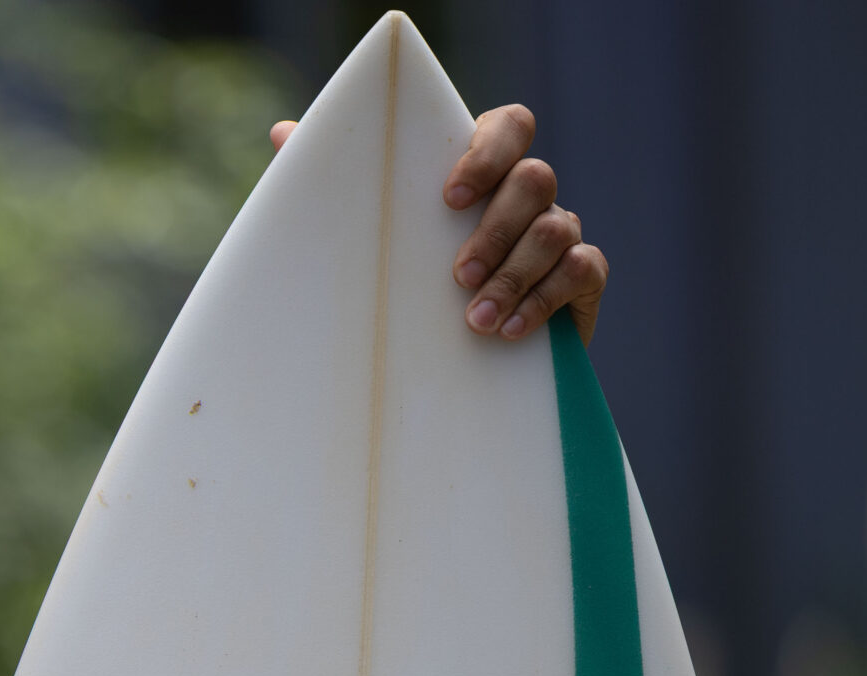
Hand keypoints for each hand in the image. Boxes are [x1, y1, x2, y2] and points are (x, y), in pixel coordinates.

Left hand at [268, 108, 607, 343]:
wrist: (456, 358)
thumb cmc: (408, 282)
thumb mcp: (375, 235)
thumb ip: (340, 184)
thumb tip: (283, 134)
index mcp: (487, 169)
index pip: (510, 126)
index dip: (488, 151)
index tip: (449, 197)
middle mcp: (529, 194)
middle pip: (534, 179)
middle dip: (493, 230)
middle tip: (455, 277)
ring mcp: (561, 231)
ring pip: (556, 228)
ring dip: (513, 276)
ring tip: (475, 320)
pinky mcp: (582, 278)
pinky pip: (579, 271)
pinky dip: (543, 301)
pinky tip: (508, 330)